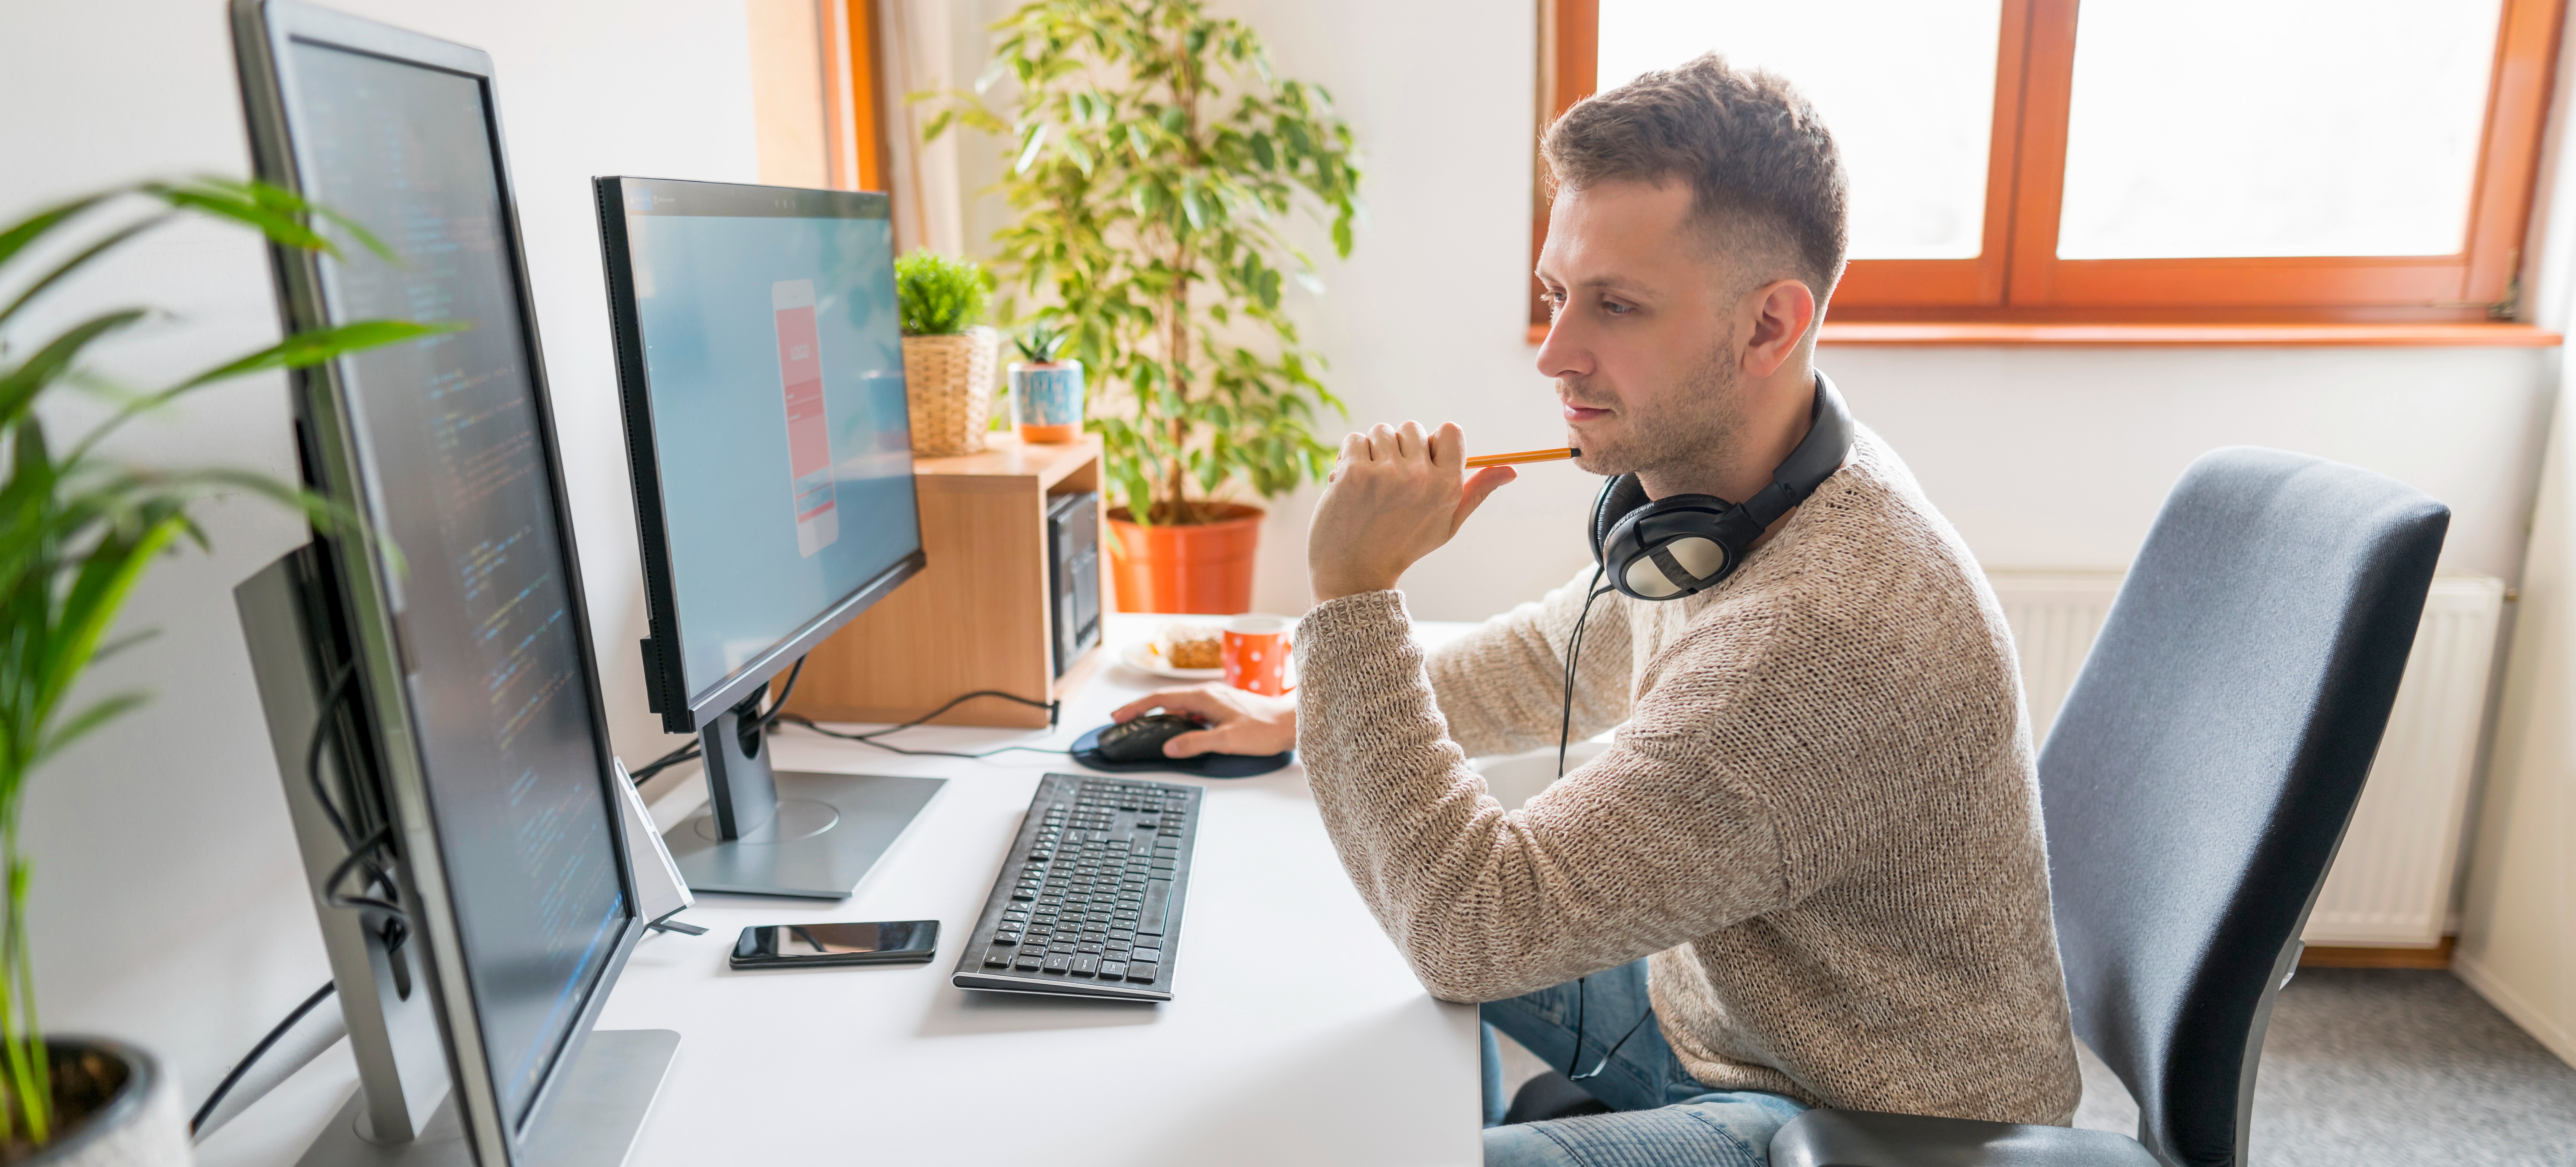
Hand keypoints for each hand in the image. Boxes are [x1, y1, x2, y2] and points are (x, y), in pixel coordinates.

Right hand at [1109, 684, 1297, 757]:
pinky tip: (1178, 729)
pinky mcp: (1222, 706)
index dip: (1136, 707)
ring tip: (1144, 726)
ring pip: (1180, 705)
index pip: (1161, 699)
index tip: (1117, 716)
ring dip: (1160, 714)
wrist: (1290, 723)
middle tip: (1122, 721)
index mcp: (1203, 697)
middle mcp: (1207, 693)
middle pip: (1166, 699)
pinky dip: (1178, 718)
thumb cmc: (1263, 729)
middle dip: (1142, 709)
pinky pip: (1192, 709)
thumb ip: (1195, 743)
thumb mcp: (1227, 740)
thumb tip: (1168, 748)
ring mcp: (1215, 699)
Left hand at [1308, 421, 1517, 601]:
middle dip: (1400, 449)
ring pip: (1382, 431)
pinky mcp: (1354, 473)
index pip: (1451, 431)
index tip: (1420, 463)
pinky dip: (1348, 457)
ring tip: (1369, 484)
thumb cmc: (1403, 545)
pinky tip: (1349, 484)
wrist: (1354, 573)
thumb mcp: (1447, 523)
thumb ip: (1476, 492)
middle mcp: (1420, 478)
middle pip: (1413, 428)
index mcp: (1447, 486)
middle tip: (1390, 483)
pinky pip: (1355, 439)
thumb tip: (1511, 471)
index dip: (1433, 443)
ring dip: (1373, 452)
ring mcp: (1385, 474)